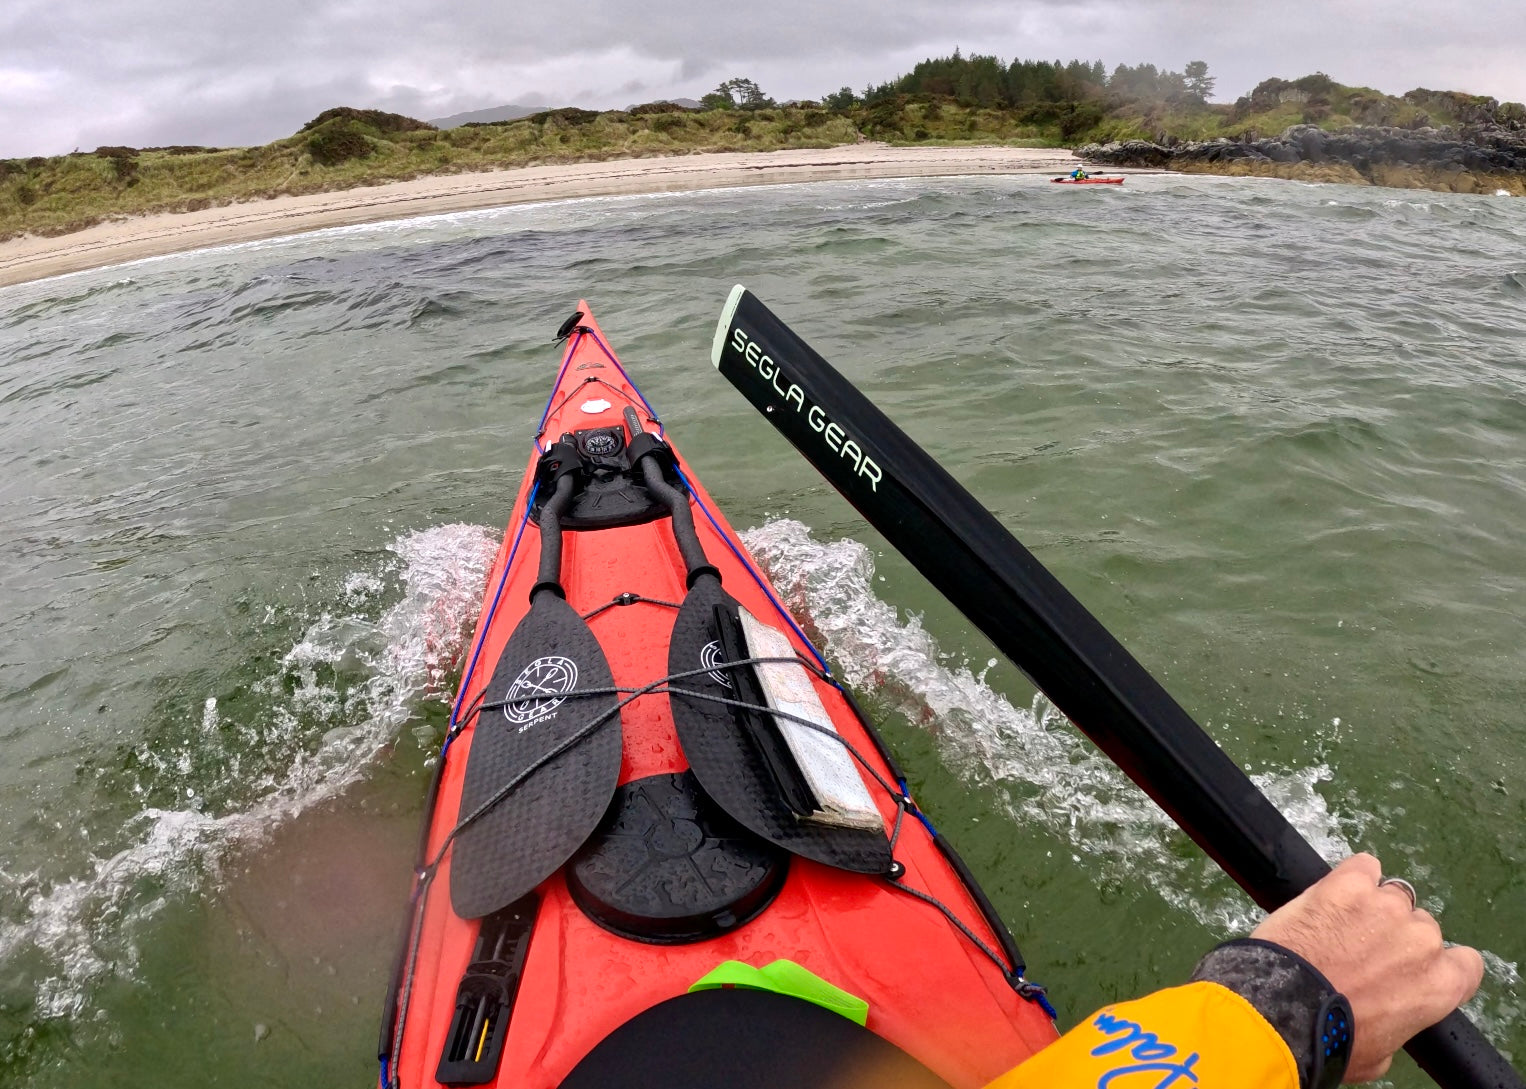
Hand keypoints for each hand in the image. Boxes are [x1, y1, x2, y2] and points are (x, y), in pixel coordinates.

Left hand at [1251, 853, 1484, 1081]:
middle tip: (1360, 953)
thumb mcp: (1381, 1053)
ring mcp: (1386, 907)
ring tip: (1340, 924)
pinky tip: (1335, 891)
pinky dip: (1353, 876)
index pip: (1465, 962)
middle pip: (1421, 926)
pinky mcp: (1348, 884)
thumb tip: (1388, 1013)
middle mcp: (1422, 941)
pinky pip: (1364, 866)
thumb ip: (1399, 1021)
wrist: (1282, 1009)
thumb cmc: (1329, 1039)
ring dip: (1372, 907)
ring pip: (1393, 895)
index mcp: (1440, 985)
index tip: (1412, 968)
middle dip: (1395, 937)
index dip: (1438, 963)